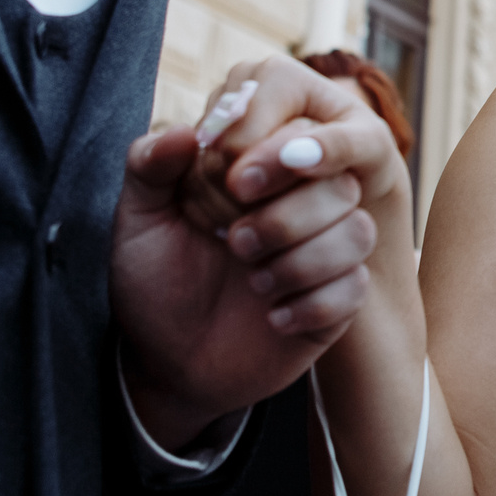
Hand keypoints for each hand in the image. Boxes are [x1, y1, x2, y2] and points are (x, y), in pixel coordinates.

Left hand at [110, 59, 403, 448]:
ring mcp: (326, 255)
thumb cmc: (154, 283)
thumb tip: (187, 131)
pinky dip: (311, 304)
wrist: (166, 364)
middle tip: (234, 241)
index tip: (236, 181)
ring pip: (357, 233)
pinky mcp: (338, 303)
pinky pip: (354, 289)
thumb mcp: (138, 221)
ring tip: (253, 282)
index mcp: (262, 173)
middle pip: (341, 184)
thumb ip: (150, 167)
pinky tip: (271, 318)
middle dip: (288, 216)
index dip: (281, 152)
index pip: (303, 134)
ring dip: (302, 261)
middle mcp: (303, 206)